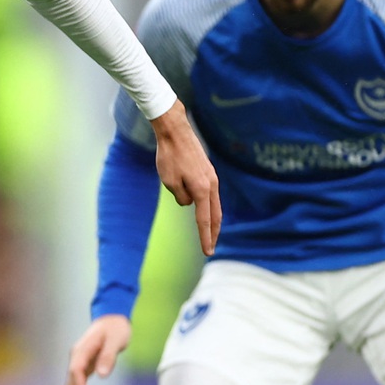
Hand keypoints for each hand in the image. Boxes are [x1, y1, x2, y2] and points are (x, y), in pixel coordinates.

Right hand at [67, 314, 131, 384]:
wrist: (112, 318)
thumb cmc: (115, 328)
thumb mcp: (116, 340)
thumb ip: (109, 356)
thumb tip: (102, 375)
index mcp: (81, 350)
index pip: (75, 370)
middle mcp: (76, 357)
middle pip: (70, 380)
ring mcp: (79, 362)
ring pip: (71, 384)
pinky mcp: (85, 366)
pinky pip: (77, 383)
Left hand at [150, 102, 220, 255]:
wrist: (175, 132)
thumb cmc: (169, 156)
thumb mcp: (170, 182)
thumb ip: (181, 197)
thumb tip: (189, 204)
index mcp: (202, 189)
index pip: (204, 220)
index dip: (205, 237)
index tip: (207, 252)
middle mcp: (211, 184)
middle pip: (215, 215)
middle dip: (213, 233)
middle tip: (211, 248)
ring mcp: (211, 177)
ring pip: (215, 205)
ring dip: (212, 220)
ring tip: (210, 234)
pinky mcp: (208, 172)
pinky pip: (210, 194)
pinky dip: (209, 207)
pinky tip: (205, 211)